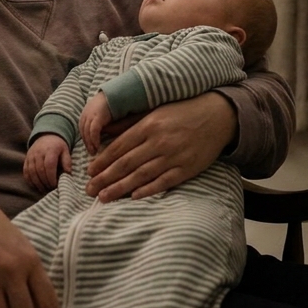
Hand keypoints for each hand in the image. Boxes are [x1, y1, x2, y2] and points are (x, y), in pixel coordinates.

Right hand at [23, 135, 70, 191]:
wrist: (46, 136)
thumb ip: (67, 162)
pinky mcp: (26, 159)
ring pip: (31, 172)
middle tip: (50, 189)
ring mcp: (31, 155)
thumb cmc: (58, 146)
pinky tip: (35, 186)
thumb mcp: (65, 151)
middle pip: (40, 170)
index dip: (51, 177)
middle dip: (45, 182)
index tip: (55, 185)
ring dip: (37, 183)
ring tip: (43, 189)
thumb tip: (68, 175)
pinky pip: (26, 171)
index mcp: (50, 150)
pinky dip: (30, 180)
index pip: (49, 165)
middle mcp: (39, 152)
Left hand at [85, 91, 236, 201]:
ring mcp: (173, 156)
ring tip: (104, 197)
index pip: (120, 147)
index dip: (103, 161)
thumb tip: (105, 131)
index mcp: (149, 125)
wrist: (218, 116)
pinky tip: (133, 197)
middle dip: (105, 178)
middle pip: (126, 164)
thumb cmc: (183, 111)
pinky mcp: (187, 168)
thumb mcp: (155, 110)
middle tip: (89, 190)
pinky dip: (148, 190)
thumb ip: (130, 122)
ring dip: (120, 188)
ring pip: (141, 176)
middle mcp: (159, 141)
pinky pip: (163, 182)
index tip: (89, 171)